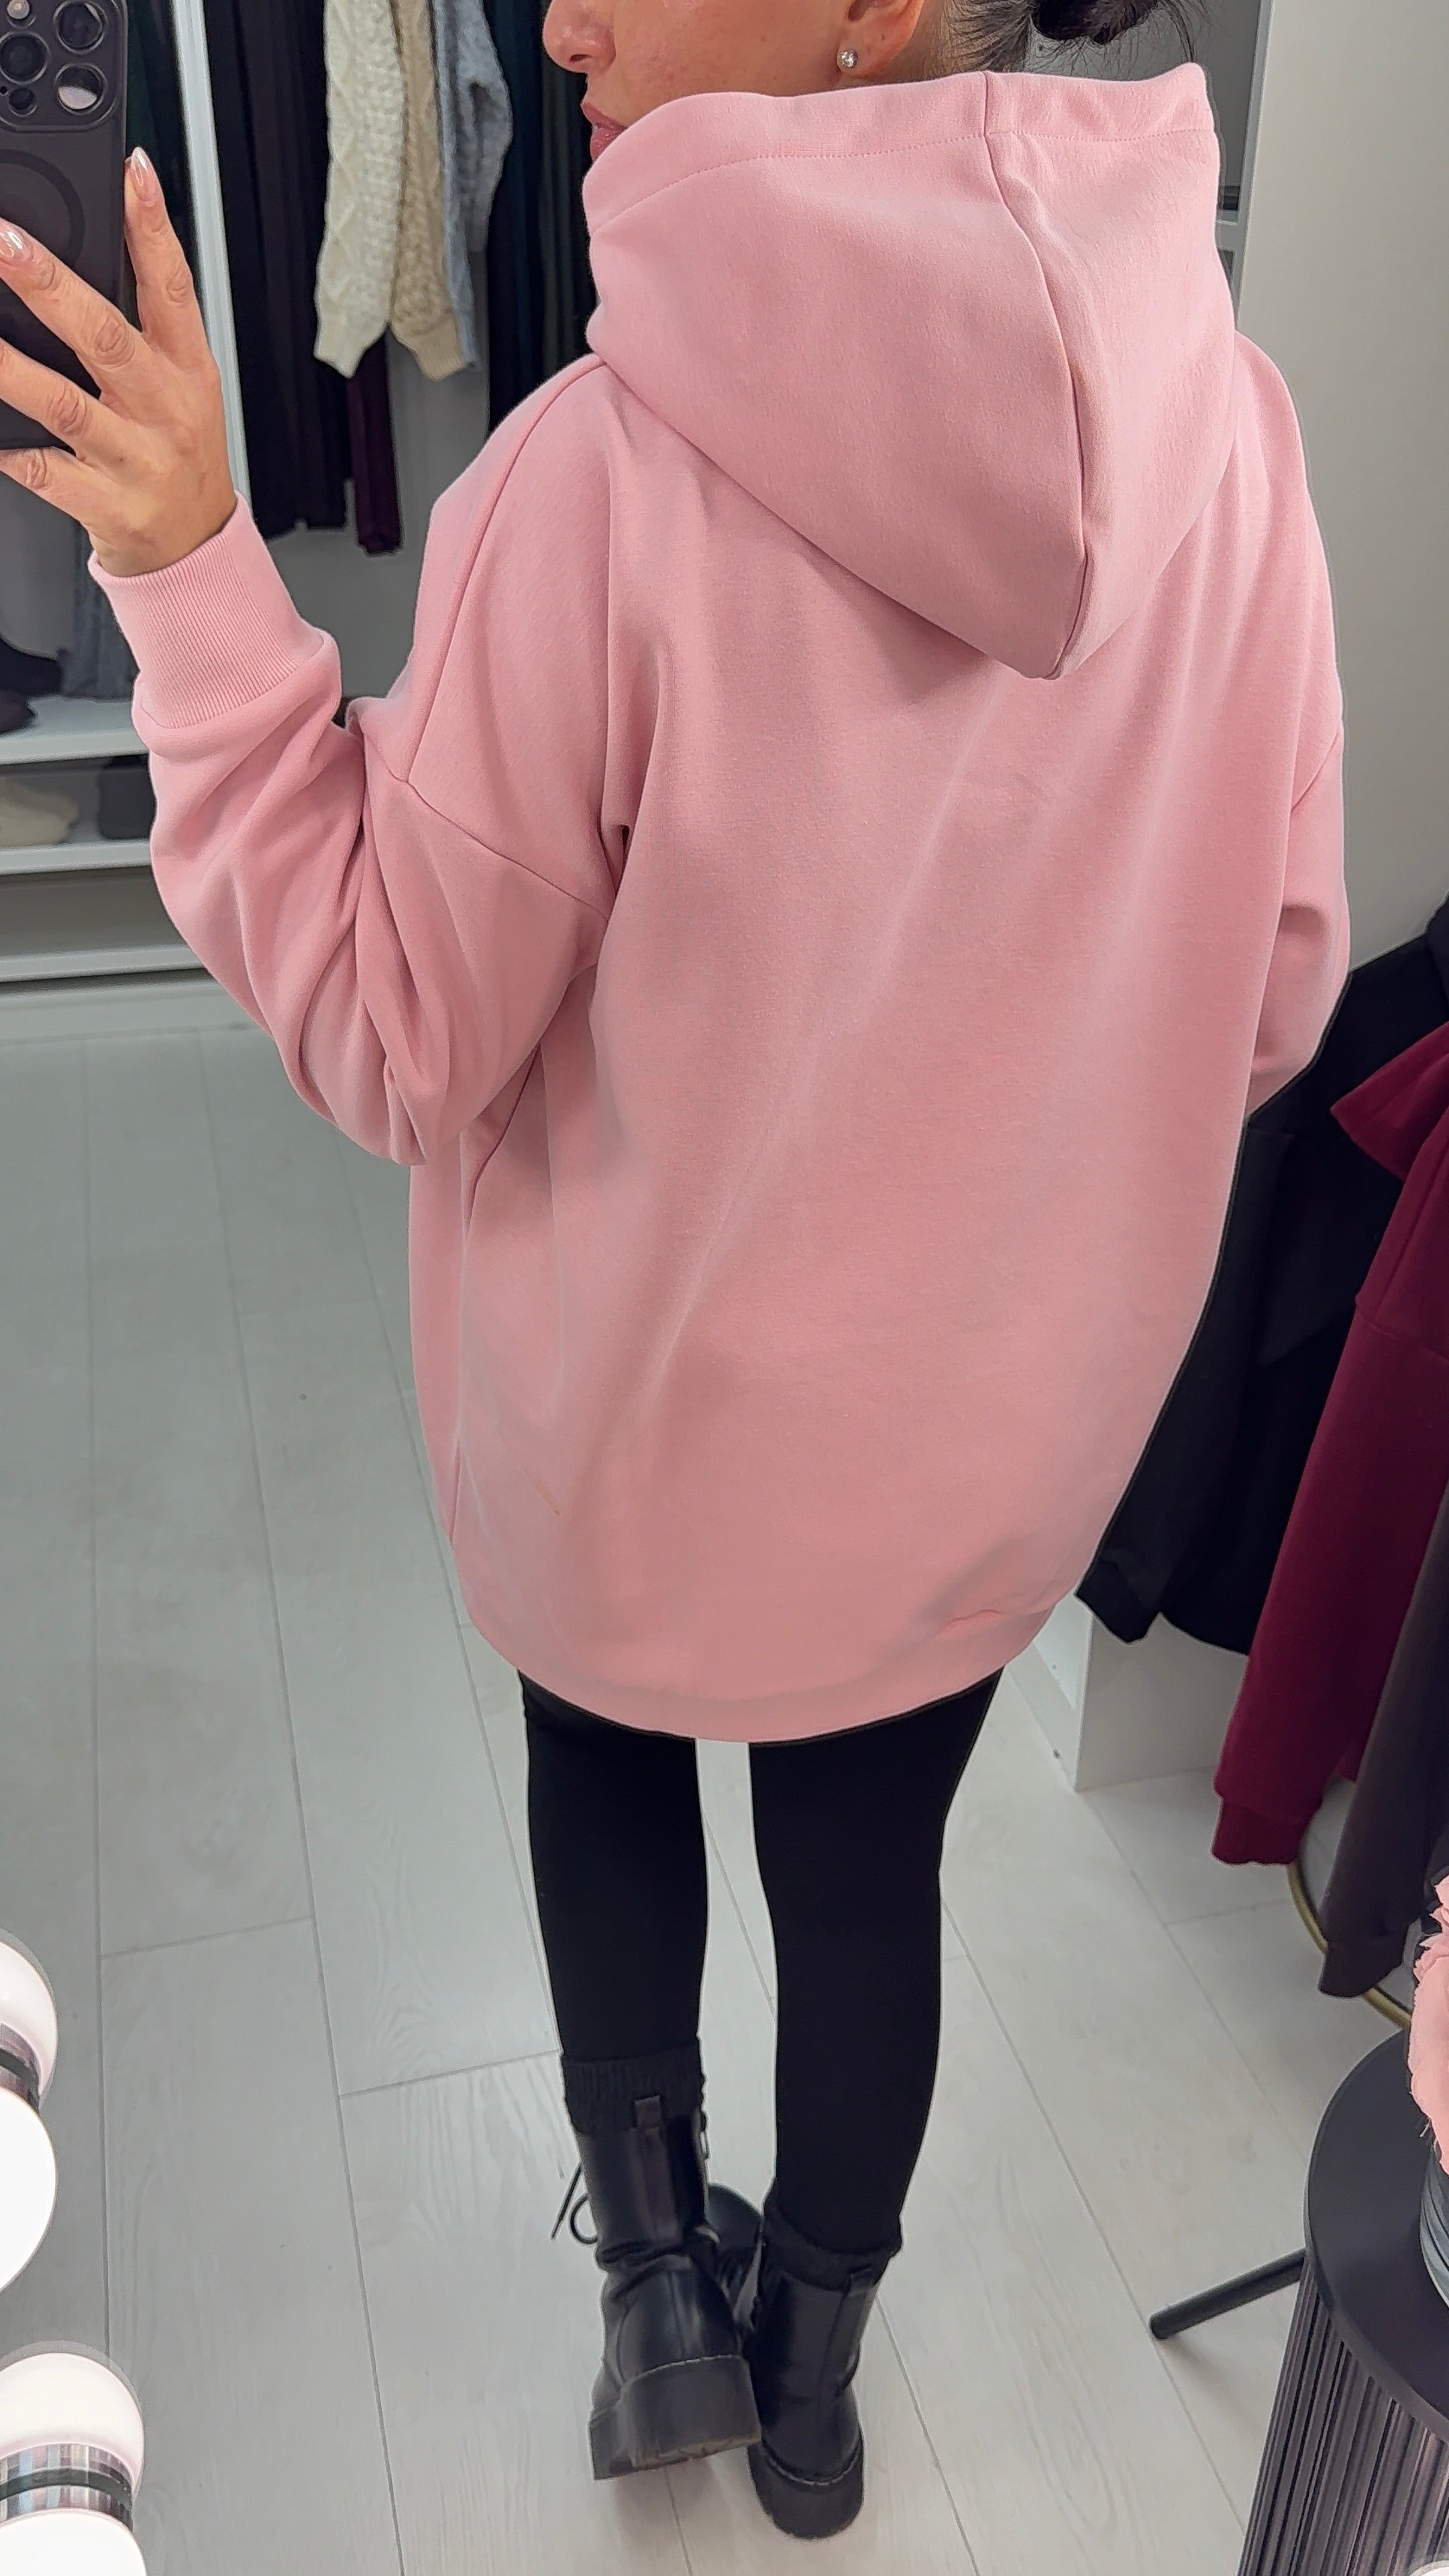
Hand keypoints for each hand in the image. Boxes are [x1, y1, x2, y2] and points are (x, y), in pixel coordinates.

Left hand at [0, 149, 236, 577]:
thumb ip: (143, 326)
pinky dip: (12, 451)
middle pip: (107, 337)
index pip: (173, 287)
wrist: (194, 552)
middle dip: (51, 286)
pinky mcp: (110, 506)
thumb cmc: (177, 459)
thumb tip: (89, 254)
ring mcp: (136, 460)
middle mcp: (165, 410)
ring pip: (66, 405)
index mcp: (188, 371)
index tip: (130, 172)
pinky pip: (47, 474)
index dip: (153, 228)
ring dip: (13, 368)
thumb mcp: (182, 387)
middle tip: (5, 242)